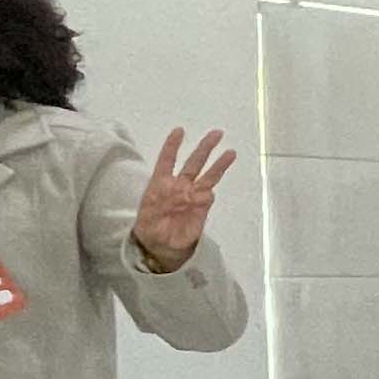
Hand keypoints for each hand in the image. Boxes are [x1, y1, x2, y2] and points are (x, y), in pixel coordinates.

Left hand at [131, 127, 235, 271]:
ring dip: (219, 164)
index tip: (179, 131)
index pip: (167, 161)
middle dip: (205, 148)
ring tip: (231, 152)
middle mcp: (178, 187)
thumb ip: (162, 209)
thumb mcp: (147, 220)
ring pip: (207, 176)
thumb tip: (180, 201)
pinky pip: (208, 195)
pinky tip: (211, 189)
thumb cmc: (150, 231)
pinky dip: (210, 190)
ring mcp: (191, 196)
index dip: (172, 146)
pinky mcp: (201, 207)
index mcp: (160, 185)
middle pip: (193, 163)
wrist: (159, 247)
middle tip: (217, 133)